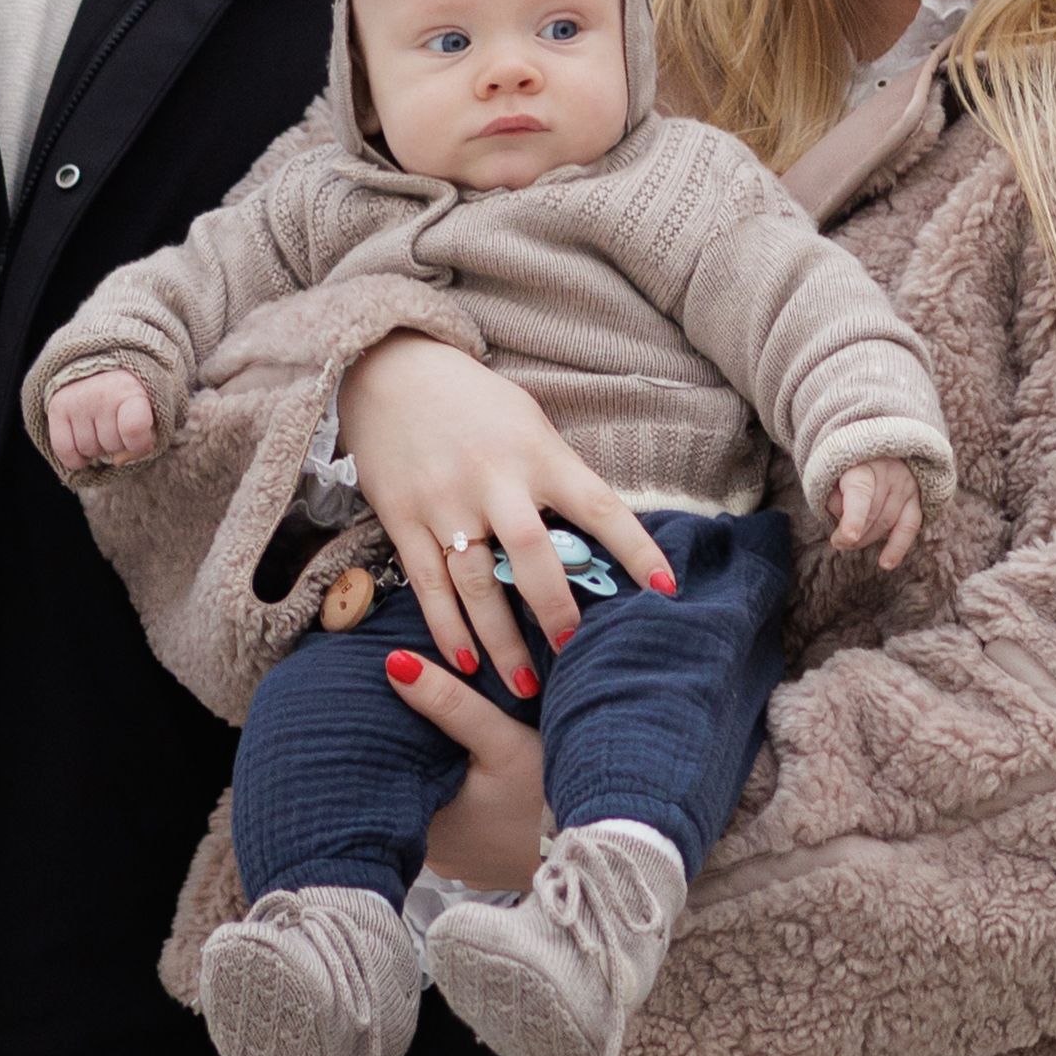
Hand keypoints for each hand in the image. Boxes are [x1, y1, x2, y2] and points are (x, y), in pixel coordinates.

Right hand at [46, 370, 158, 469]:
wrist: (104, 369)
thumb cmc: (132, 400)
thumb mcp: (150, 416)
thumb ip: (143, 443)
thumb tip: (117, 461)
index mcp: (131, 392)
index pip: (133, 428)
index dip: (139, 444)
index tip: (140, 439)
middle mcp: (101, 394)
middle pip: (111, 447)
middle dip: (117, 444)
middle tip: (118, 425)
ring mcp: (77, 401)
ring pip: (88, 450)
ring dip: (97, 448)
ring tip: (101, 427)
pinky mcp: (57, 407)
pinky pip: (65, 451)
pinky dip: (75, 457)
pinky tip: (84, 444)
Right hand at [338, 333, 674, 680]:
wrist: (388, 368)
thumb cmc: (472, 399)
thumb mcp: (528, 422)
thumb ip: (556, 474)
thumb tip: (592, 532)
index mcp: (538, 454)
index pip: (600, 507)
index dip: (637, 550)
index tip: (667, 592)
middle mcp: (493, 480)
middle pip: (533, 555)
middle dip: (556, 610)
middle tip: (577, 655)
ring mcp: (445, 502)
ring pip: (477, 583)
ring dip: (502, 640)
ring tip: (525, 687)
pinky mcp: (403, 518)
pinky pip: (428, 584)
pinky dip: (446, 628)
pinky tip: (464, 663)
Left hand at [385, 648, 550, 894]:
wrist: (610, 845)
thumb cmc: (552, 798)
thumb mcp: (502, 741)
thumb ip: (450, 703)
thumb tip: (395, 663)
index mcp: (427, 828)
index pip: (392, 777)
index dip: (393, 743)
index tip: (396, 712)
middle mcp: (438, 856)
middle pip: (416, 794)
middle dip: (422, 761)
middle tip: (429, 721)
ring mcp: (464, 867)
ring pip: (442, 813)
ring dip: (448, 785)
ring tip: (455, 746)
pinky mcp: (489, 869)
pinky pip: (468, 832)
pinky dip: (471, 808)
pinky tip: (482, 781)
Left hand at [828, 456, 922, 568]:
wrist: (878, 451)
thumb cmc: (848, 467)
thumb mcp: (832, 473)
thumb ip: (832, 495)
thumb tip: (841, 519)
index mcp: (863, 464)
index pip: (860, 493)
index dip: (853, 517)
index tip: (847, 537)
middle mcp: (889, 473)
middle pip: (872, 513)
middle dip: (852, 532)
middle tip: (838, 541)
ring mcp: (906, 486)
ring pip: (887, 522)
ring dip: (866, 538)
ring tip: (850, 542)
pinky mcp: (917, 499)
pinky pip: (909, 527)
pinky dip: (897, 547)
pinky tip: (886, 563)